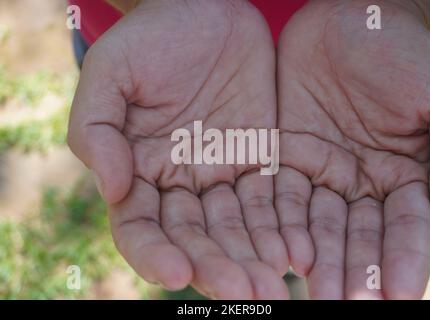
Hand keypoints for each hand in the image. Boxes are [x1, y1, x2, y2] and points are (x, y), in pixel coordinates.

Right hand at [68, 0, 288, 298]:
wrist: (207, 9)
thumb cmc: (153, 38)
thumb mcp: (111, 74)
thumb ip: (98, 131)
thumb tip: (110, 189)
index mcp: (138, 171)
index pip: (140, 227)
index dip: (154, 254)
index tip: (178, 273)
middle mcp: (180, 183)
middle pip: (195, 239)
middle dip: (218, 268)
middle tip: (246, 294)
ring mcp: (222, 175)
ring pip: (236, 229)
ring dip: (254, 260)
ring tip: (275, 288)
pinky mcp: (261, 160)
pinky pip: (271, 201)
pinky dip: (282, 228)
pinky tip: (296, 252)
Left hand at [276, 0, 429, 298]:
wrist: (351, 20)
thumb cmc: (403, 55)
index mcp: (403, 175)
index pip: (404, 227)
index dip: (403, 258)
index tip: (399, 293)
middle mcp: (360, 182)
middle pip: (357, 235)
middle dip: (354, 269)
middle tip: (346, 302)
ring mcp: (322, 171)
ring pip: (318, 223)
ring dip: (317, 257)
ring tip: (314, 292)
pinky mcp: (286, 156)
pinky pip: (283, 195)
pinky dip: (283, 223)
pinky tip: (284, 250)